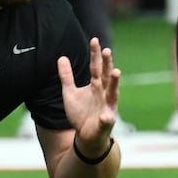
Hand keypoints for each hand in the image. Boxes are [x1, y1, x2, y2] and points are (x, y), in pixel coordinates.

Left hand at [57, 37, 119, 153]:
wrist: (86, 136)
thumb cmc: (81, 113)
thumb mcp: (70, 93)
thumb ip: (66, 76)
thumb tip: (61, 57)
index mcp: (96, 85)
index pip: (96, 67)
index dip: (95, 55)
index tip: (94, 40)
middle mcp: (104, 93)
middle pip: (106, 76)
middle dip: (107, 64)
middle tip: (107, 51)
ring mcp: (107, 107)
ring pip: (112, 93)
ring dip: (114, 83)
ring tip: (116, 72)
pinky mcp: (106, 122)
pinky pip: (106, 119)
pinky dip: (106, 118)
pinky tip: (105, 115)